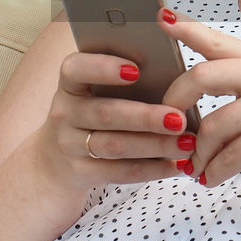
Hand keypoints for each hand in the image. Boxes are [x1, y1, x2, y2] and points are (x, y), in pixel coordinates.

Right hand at [37, 50, 196, 187]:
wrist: (55, 160)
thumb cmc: (91, 113)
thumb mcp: (94, 93)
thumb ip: (124, 82)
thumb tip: (174, 78)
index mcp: (70, 84)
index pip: (76, 69)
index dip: (103, 68)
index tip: (136, 70)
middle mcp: (65, 113)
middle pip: (106, 113)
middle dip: (146, 117)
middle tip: (179, 118)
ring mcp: (69, 145)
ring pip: (115, 146)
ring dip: (155, 145)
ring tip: (186, 144)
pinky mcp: (80, 173)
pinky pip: (119, 172)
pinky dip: (151, 169)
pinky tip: (174, 164)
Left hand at [159, 8, 240, 186]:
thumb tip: (206, 104)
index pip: (217, 40)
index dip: (186, 28)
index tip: (162, 18)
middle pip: (201, 77)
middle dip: (175, 104)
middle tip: (168, 126)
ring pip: (213, 125)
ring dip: (198, 153)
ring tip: (195, 168)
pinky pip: (232, 154)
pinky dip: (217, 171)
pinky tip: (213, 178)